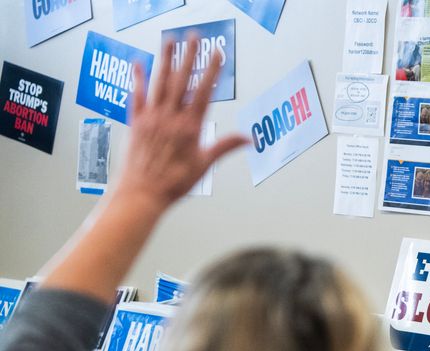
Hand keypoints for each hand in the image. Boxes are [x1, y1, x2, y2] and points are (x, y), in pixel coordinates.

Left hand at [115, 36, 247, 209]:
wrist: (142, 192)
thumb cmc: (174, 182)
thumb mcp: (205, 165)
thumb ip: (225, 147)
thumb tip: (249, 138)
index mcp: (189, 127)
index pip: (203, 92)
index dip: (212, 71)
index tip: (218, 53)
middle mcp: (170, 117)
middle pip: (181, 80)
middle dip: (189, 56)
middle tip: (194, 36)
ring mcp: (151, 117)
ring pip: (160, 82)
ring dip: (165, 59)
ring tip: (170, 40)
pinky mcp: (136, 122)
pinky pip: (137, 95)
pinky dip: (138, 78)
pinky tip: (139, 63)